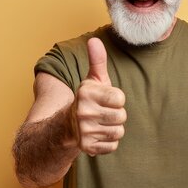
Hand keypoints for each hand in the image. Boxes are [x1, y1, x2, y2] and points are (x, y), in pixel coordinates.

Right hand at [72, 37, 125, 155]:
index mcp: (86, 94)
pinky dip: (108, 142)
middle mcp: (83, 112)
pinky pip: (113, 146)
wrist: (66, 125)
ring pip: (118, 132)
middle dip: (116, 115)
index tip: (106, 100)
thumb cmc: (87, 100)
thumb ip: (97, 60)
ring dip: (113, 128)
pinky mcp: (87, 147)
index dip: (117, 99)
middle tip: (104, 113)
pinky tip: (98, 135)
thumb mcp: (92, 79)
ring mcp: (83, 131)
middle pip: (121, 116)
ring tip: (101, 124)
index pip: (120, 99)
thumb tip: (94, 40)